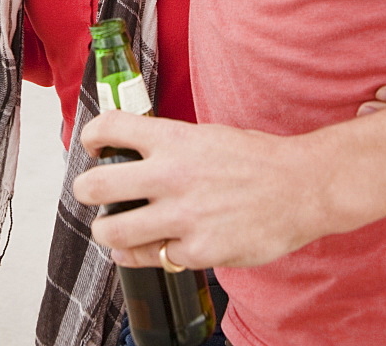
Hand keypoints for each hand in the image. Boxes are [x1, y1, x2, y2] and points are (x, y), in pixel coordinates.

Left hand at [73, 111, 323, 271]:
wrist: (301, 187)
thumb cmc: (256, 159)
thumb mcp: (206, 136)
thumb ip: (168, 146)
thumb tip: (133, 152)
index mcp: (172, 139)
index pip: (109, 127)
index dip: (91, 137)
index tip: (93, 146)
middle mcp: (170, 175)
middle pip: (95, 185)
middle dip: (84, 190)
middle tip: (90, 193)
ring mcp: (181, 217)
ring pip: (112, 230)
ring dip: (106, 230)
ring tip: (111, 227)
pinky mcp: (198, 251)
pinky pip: (152, 257)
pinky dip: (147, 254)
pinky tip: (151, 247)